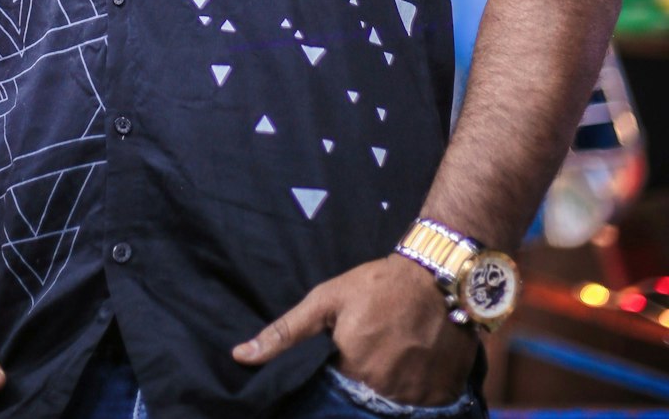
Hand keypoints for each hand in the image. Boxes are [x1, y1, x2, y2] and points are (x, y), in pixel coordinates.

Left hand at [232, 255, 477, 405]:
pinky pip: (420, 409)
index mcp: (351, 368)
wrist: (438, 276)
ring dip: (387, 390)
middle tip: (369, 356)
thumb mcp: (327, 300)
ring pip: (390, 406)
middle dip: (360, 386)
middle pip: (361, 403)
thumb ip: (285, 332)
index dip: (332, 381)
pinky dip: (413, 395)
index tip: (337, 365)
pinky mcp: (441, 396)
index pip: (330, 396)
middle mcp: (382, 389)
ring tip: (389, 360)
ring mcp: (415, 397)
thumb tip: (241, 356)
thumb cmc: (377, 285)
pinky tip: (411, 369)